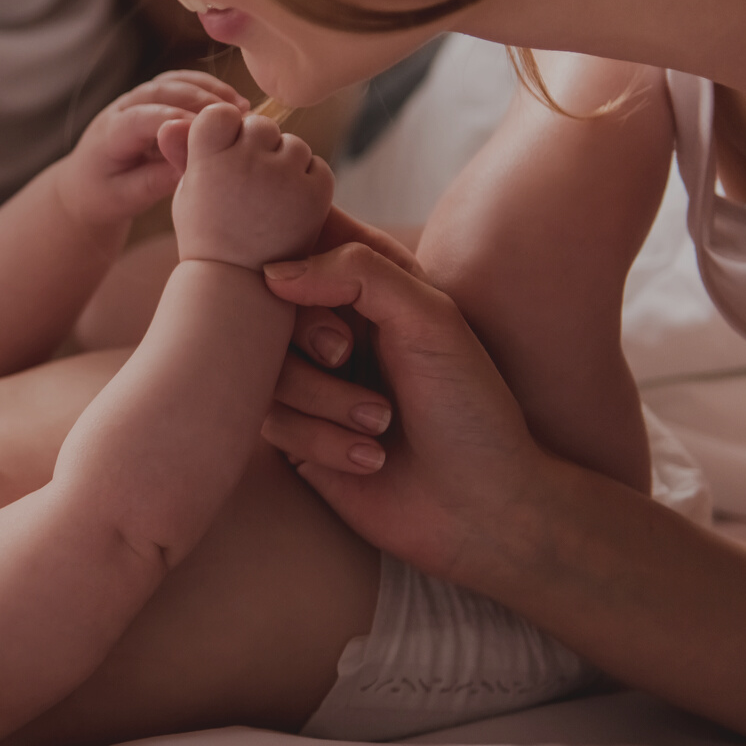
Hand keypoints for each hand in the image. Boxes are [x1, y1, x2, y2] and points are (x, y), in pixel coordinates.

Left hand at [53, 71, 249, 225]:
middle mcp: (121, 109)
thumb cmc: (104, 196)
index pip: (143, 118)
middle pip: (160, 92)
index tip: (209, 133)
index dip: (177, 121)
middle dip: (199, 100)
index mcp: (110, 134)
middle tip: (235, 116)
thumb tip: (192, 166)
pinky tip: (234, 104)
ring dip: (208, 89)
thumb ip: (155, 182)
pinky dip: (207, 89)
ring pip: (172, 82)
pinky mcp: (153, 99)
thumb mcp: (126, 198)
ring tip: (240, 107)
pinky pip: (180, 84)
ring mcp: (136, 100)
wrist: (86, 186)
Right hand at [160, 103, 332, 269]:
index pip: (220, 113)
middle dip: (257, 148)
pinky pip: (317, 166)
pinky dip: (308, 182)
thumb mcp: (187, 192)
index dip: (223, 132)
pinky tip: (289, 208)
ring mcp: (284, 176)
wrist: (237, 283)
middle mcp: (246, 161)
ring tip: (268, 200)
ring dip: (284, 163)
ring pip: (293, 144)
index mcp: (208, 157)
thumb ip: (187, 152)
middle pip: (261, 125)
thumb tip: (170, 122)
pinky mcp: (316, 192)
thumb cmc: (206, 235)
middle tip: (247, 186)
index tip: (221, 160)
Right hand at [259, 243, 552, 589]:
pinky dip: (321, 441)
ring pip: (260, 368)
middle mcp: (332, 324)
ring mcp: (310, 379)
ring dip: (323, 400)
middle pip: (264, 302)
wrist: (485, 510)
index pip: (300, 235)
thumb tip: (270, 274)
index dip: (288, 253)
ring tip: (380, 424)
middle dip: (306, 337)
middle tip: (346, 357)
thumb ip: (358, 271)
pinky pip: (269, 422)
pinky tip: (371, 459)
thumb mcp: (431, 320)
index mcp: (369, 283)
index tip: (310, 288)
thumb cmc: (472, 409)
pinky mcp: (295, 433)